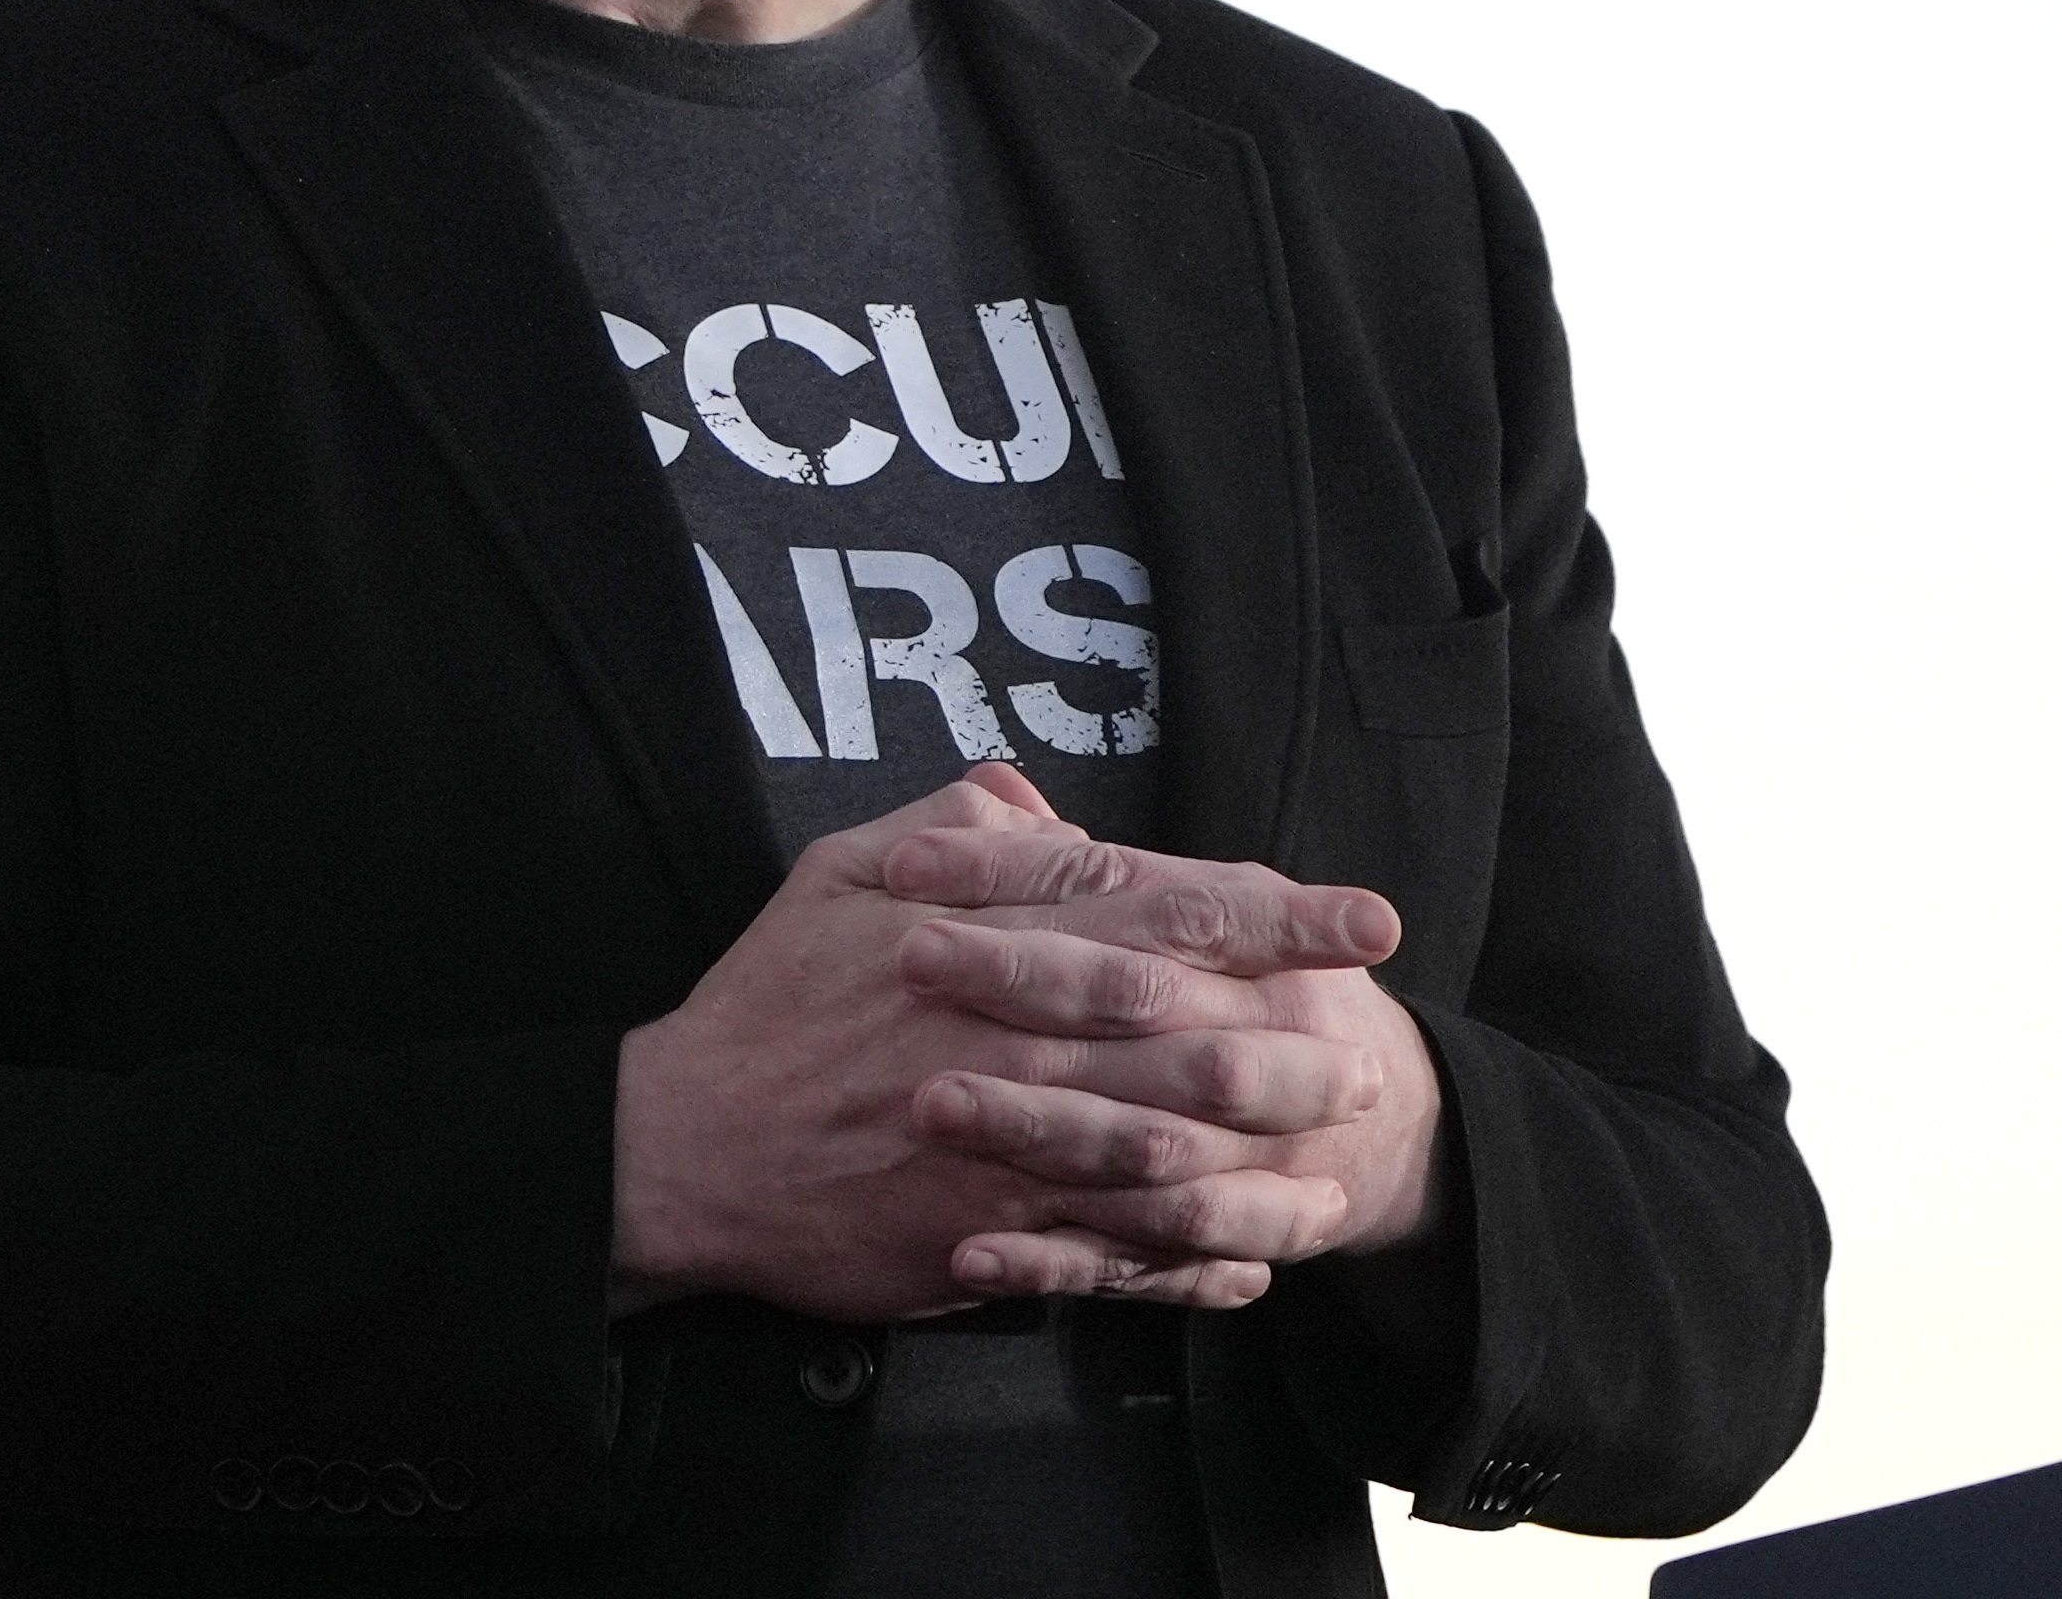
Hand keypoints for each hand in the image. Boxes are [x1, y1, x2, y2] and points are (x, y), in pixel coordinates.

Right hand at [612, 766, 1404, 1322]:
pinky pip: (1116, 1248)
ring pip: (1166, 1144)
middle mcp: (1009, 1036)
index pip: (1154, 910)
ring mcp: (1005, 1140)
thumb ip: (945, 829)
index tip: (1359, 918)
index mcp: (983, 938)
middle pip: (1185, 1029)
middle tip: (1371, 1051)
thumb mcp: (834, 874)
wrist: (689, 1146)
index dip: (1269, 915)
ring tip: (1337, 1155)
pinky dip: (1190, 1257)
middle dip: (1294, 1039)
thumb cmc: (767, 1002)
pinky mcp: (989, 1230)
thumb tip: (1033, 798)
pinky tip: (1250, 1262)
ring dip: (1264, 1152)